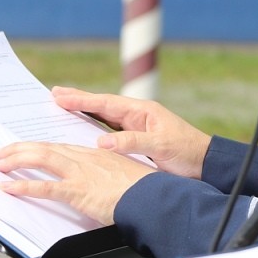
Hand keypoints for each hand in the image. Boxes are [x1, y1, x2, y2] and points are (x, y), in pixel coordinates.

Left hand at [0, 141, 153, 224]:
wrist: (153, 198)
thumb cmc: (144, 191)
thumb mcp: (124, 177)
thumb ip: (107, 177)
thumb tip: (101, 185)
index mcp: (97, 154)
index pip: (61, 146)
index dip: (39, 146)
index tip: (25, 147)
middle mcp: (86, 158)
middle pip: (46, 147)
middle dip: (19, 148)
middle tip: (1, 152)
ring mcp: (81, 173)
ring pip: (41, 158)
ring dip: (16, 159)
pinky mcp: (78, 190)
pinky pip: (44, 186)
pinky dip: (23, 185)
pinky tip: (8, 187)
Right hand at [51, 86, 211, 178]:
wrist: (205, 164)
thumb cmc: (187, 152)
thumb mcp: (160, 146)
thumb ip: (132, 142)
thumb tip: (101, 141)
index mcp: (144, 111)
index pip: (107, 103)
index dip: (82, 99)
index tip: (59, 95)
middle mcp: (139, 116)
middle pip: (102, 106)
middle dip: (78, 100)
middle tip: (53, 93)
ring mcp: (138, 127)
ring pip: (105, 117)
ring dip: (84, 112)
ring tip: (62, 106)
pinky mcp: (138, 140)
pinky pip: (111, 131)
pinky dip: (95, 127)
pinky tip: (83, 130)